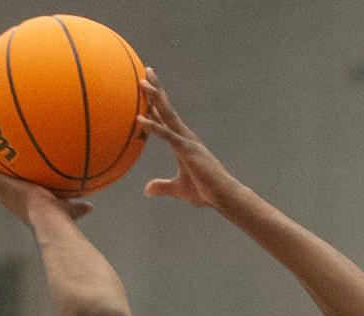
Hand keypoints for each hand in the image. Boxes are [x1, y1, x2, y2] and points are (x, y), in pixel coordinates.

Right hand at [0, 144, 93, 223]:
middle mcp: (9, 199)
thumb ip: (78, 208)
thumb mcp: (69, 210)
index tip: (9, 178)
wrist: (49, 219)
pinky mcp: (0, 184)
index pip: (13, 194)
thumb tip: (90, 207)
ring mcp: (4, 192)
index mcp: (22, 205)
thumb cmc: (59, 220)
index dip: (9, 186)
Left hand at [136, 69, 236, 207]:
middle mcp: (185, 137)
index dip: (155, 106)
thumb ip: (162, 187)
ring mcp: (186, 141)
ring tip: (142, 82)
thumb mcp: (178, 189)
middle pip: (167, 109)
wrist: (223, 196)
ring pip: (167, 115)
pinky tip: (140, 118)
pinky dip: (153, 126)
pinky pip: (167, 135)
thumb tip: (146, 190)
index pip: (166, 120)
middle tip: (146, 71)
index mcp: (183, 144)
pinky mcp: (186, 150)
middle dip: (156, 90)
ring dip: (154, 98)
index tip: (147, 91)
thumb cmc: (205, 193)